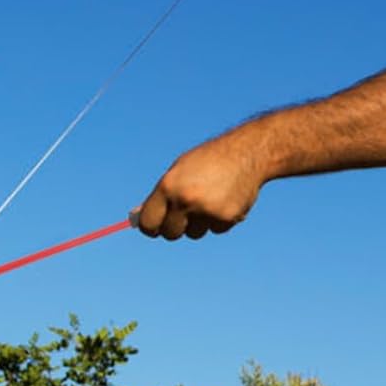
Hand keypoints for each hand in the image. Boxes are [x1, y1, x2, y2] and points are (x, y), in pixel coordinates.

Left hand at [132, 134, 265, 241]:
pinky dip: (219, 220)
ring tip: (211, 198)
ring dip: (200, 222)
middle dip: (176, 226)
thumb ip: (161, 196)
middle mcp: (185, 200)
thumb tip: (138, 219)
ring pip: (195, 233)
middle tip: (186, 211)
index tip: (155, 227)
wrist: (247, 153)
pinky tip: (226, 199)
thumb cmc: (208, 160)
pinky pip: (215, 230)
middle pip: (170, 233)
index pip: (148, 222)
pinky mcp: (227, 218)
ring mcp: (207, 211)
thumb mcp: (180, 172)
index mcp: (168, 186)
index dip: (151, 227)